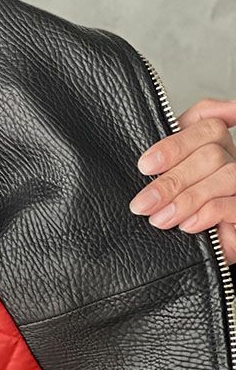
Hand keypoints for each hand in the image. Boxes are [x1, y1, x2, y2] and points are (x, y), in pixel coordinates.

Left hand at [129, 99, 235, 263]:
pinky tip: (187, 225)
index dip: (174, 144)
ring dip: (187, 199)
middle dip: (171, 181)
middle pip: (210, 153)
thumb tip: (153, 153)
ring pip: (225, 175)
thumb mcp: (166, 179)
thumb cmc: (177, 208)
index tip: (144, 166)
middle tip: (143, 204)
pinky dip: (208, 213)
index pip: (206, 123)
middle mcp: (232, 158)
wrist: (201, 246)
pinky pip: (233, 204)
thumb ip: (166, 157)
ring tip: (160, 220)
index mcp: (213, 142)